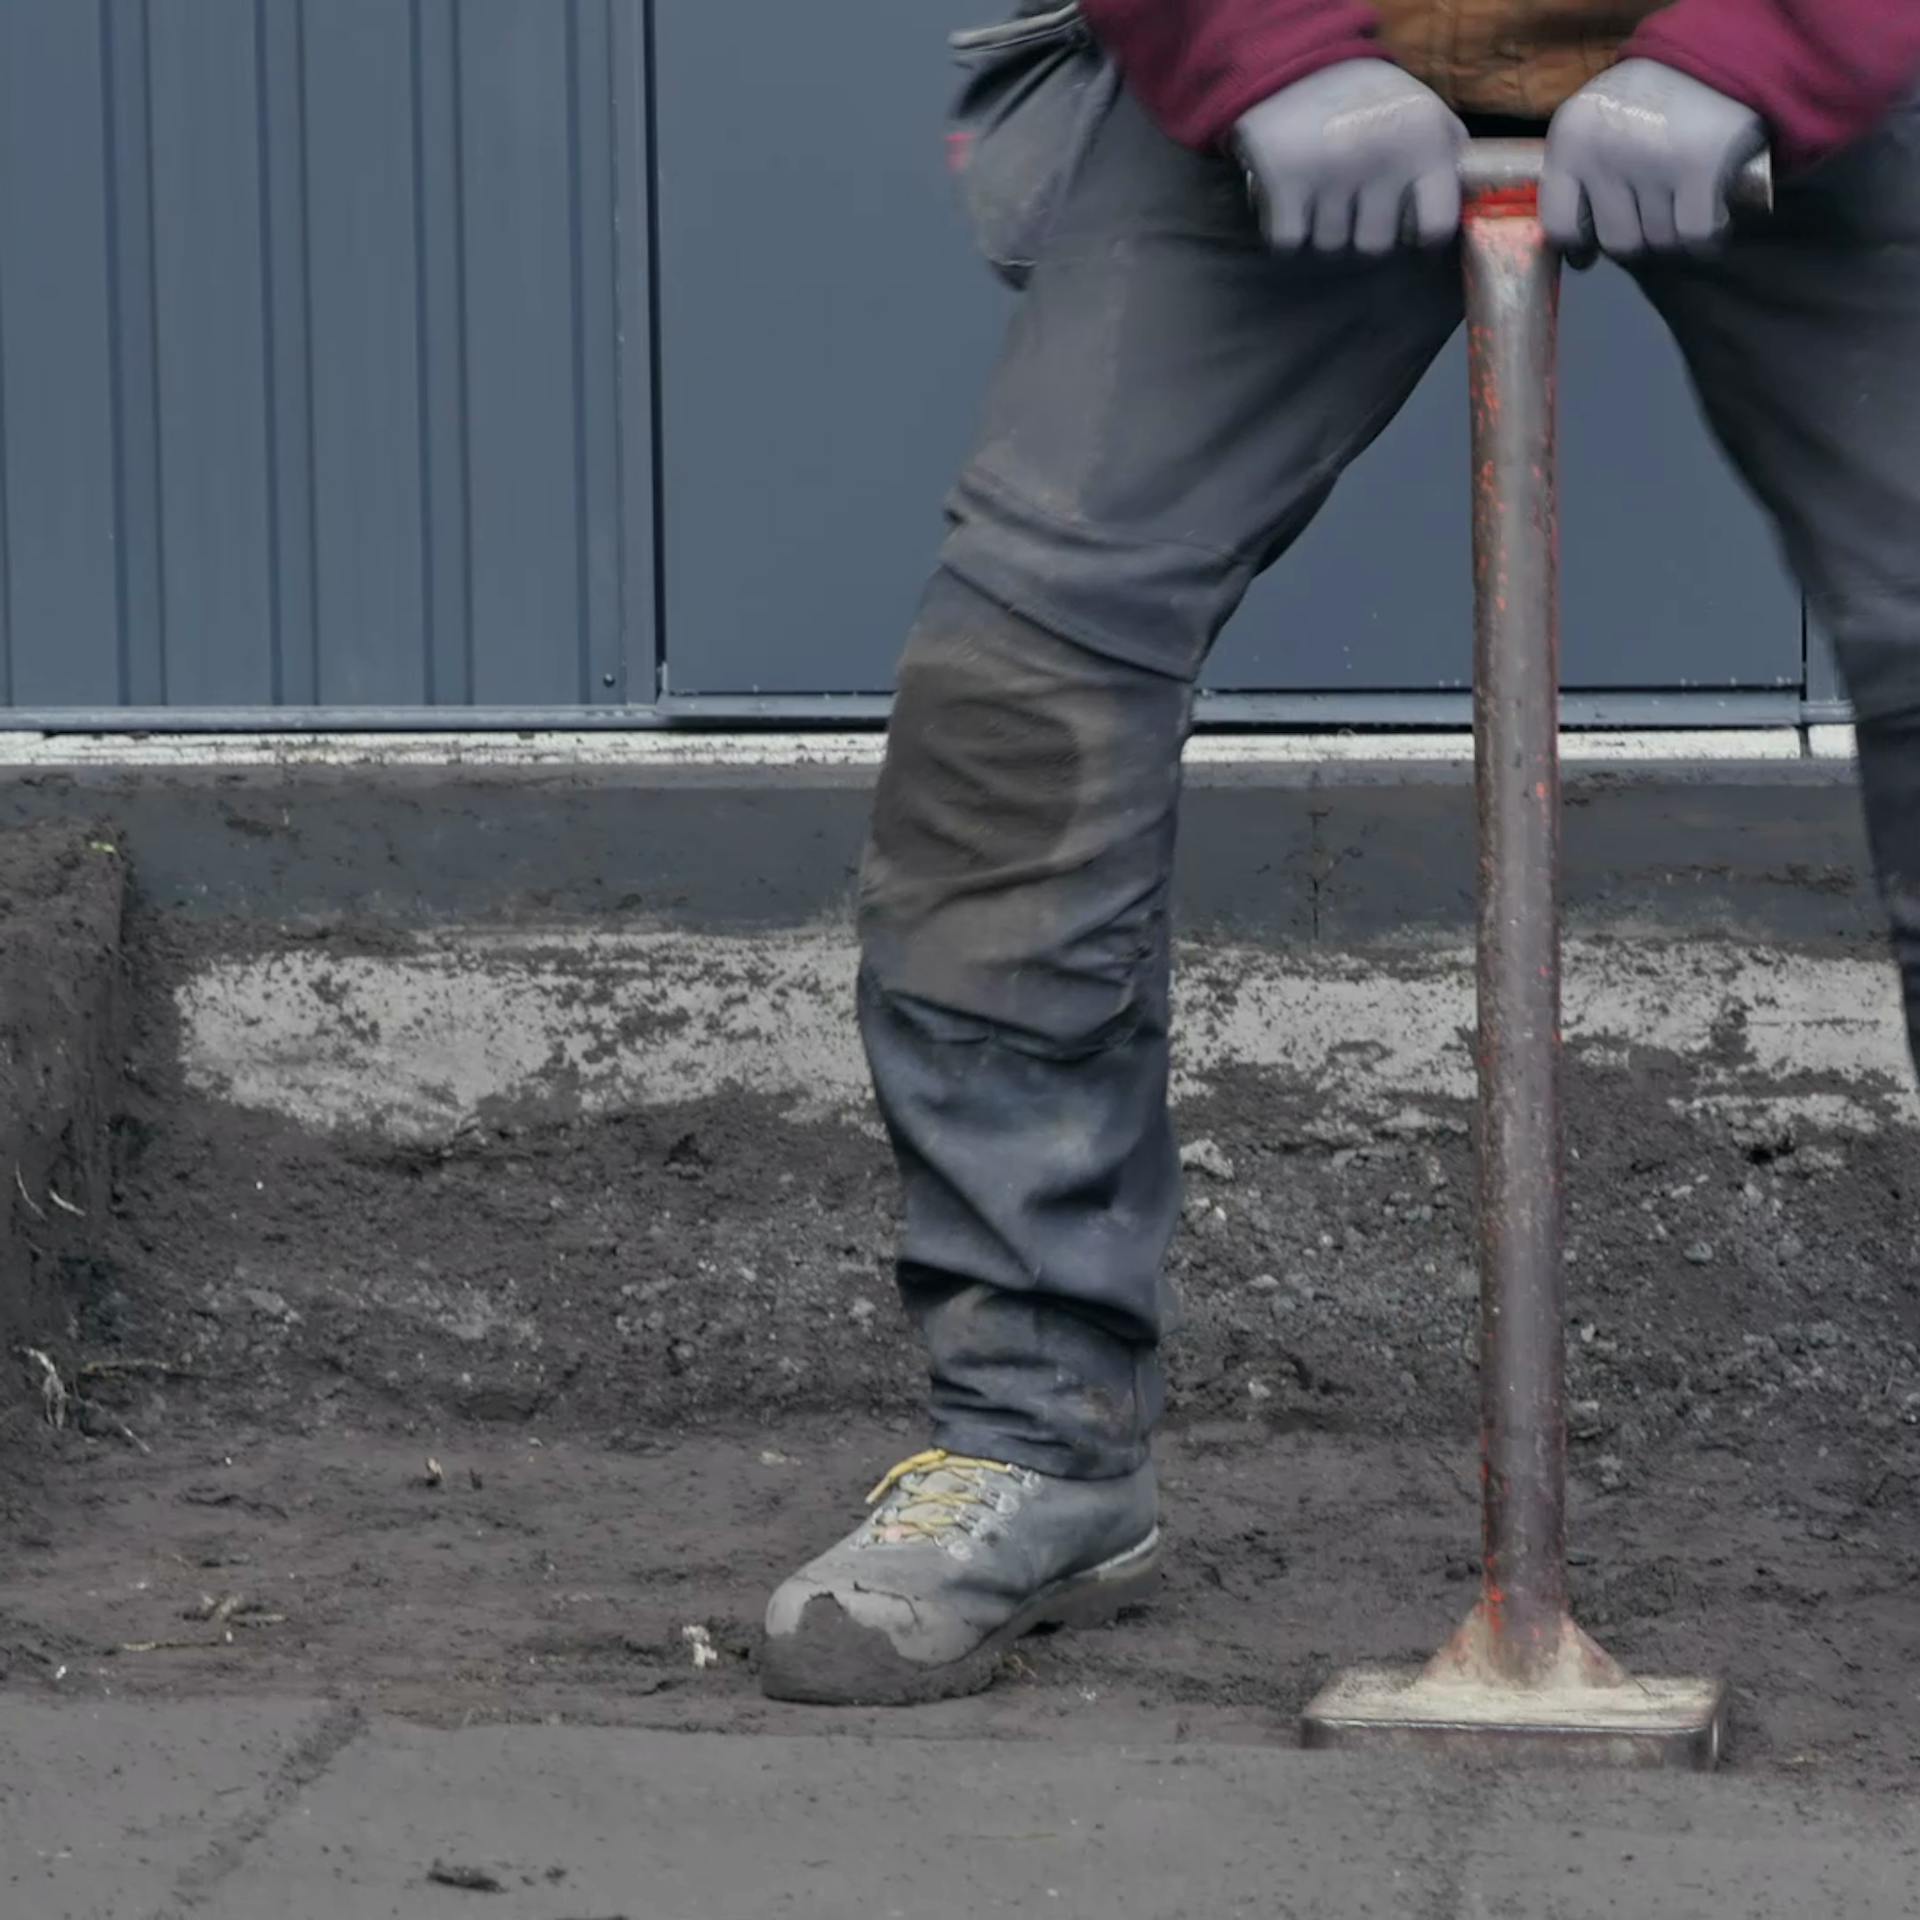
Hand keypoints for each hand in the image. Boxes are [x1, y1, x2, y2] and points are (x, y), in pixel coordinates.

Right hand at [1233, 60, 1466, 255]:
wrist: (1301, 62)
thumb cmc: (1371, 97)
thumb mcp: (1425, 112)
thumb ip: (1447, 154)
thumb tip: (1462, 199)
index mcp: (1423, 142)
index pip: (1436, 225)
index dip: (1422, 237)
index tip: (1409, 231)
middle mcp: (1380, 159)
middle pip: (1374, 245)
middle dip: (1363, 230)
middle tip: (1356, 204)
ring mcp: (1331, 172)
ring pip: (1330, 245)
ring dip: (1325, 229)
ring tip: (1324, 197)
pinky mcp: (1286, 181)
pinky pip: (1290, 240)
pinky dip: (1290, 231)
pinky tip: (1296, 204)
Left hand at [1541, 59, 1765, 256]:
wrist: (1713, 52)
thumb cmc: (1647, 101)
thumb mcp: (1594, 126)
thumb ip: (1579, 178)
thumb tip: (1582, 257)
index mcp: (1570, 141)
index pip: (1559, 225)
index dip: (1580, 243)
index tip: (1593, 246)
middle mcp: (1604, 152)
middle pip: (1617, 241)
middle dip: (1638, 234)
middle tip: (1654, 207)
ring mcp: (1651, 159)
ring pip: (1658, 240)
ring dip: (1674, 230)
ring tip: (1683, 196)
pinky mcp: (1699, 165)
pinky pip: (1694, 233)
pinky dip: (1705, 237)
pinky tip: (1711, 215)